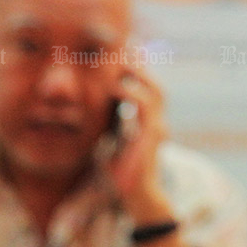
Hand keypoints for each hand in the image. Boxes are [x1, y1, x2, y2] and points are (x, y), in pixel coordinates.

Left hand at [108, 62, 173, 223]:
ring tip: (120, 60)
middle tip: (122, 47)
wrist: (135, 199)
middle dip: (141, 66)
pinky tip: (115, 86)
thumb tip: (88, 112)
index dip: (137, 71)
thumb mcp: (111, 144)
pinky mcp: (152, 137)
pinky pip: (145, 108)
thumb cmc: (120, 174)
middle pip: (156, 86)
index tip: (120, 52)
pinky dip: (132, 93)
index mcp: (147, 123)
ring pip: (156, 92)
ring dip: (139, 74)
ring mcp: (158, 129)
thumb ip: (108, 127)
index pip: (147, 89)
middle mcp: (157, 123)